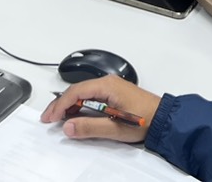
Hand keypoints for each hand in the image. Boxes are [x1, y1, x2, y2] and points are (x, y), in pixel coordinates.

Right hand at [41, 76, 160, 143]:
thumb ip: (90, 127)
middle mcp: (107, 82)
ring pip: (83, 92)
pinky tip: (76, 113)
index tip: (49, 117)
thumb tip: (68, 126)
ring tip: (58, 117)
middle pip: (76, 90)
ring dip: (69, 104)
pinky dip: (79, 104)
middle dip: (60, 104)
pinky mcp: (114, 92)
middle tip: (48, 118)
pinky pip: (91, 95)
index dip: (59, 106)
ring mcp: (111, 86)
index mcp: (106, 86)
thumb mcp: (115, 128)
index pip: (75, 93)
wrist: (164, 118)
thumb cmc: (144, 120)